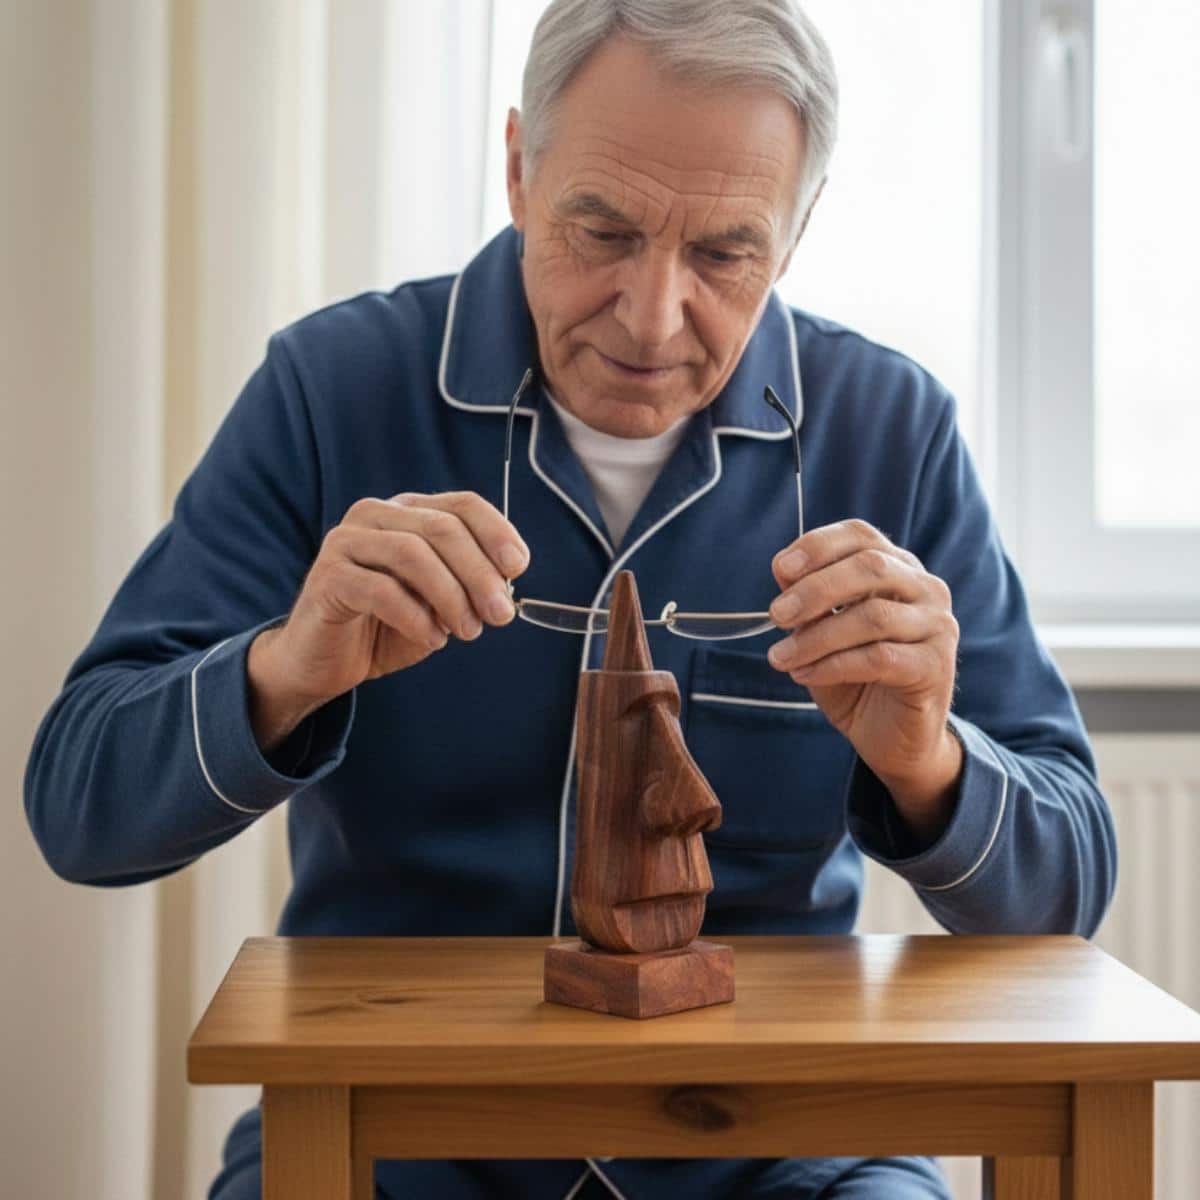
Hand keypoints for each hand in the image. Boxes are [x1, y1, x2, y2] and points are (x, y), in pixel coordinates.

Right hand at [249, 492, 529, 740]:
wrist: (325, 661)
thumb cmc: (386, 627)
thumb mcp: (439, 603)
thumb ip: (468, 586)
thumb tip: (505, 584)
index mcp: (408, 512)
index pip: (462, 504)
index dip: (496, 532)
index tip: (518, 568)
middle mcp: (375, 515)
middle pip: (442, 528)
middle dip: (479, 573)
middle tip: (500, 615)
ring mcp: (346, 542)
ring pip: (412, 554)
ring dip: (450, 596)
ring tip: (467, 631)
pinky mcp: (328, 577)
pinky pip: (381, 590)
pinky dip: (415, 617)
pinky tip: (431, 639)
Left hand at [767, 519, 961, 840]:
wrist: (892, 738)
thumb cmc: (855, 677)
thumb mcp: (821, 632)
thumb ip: (808, 601)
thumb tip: (782, 570)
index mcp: (897, 568)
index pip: (861, 536)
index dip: (819, 546)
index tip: (780, 569)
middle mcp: (925, 588)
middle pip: (870, 567)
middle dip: (815, 589)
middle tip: (777, 615)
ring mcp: (937, 626)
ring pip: (872, 616)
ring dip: (817, 636)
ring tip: (781, 657)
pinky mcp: (936, 667)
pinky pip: (879, 658)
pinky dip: (833, 665)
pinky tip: (805, 675)